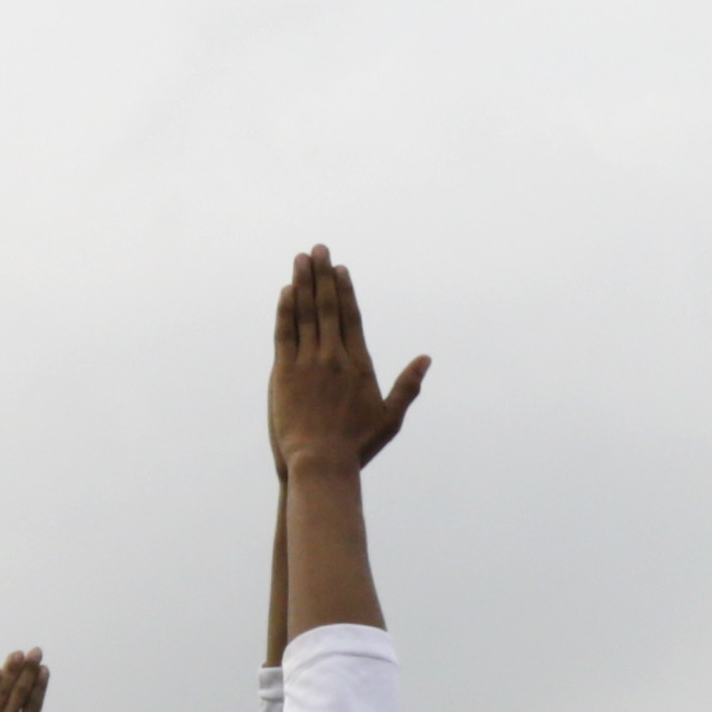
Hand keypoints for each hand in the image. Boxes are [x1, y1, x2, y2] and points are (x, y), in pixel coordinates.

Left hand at [268, 248, 426, 476]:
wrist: (322, 462)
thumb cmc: (357, 446)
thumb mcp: (391, 417)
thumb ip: (408, 385)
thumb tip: (426, 359)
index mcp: (359, 365)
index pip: (351, 318)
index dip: (345, 291)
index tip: (341, 270)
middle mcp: (334, 357)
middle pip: (328, 307)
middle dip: (323, 275)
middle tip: (319, 249)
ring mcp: (308, 362)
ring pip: (305, 314)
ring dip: (303, 284)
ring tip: (301, 260)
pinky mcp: (284, 372)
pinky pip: (285, 333)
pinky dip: (285, 310)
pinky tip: (286, 291)